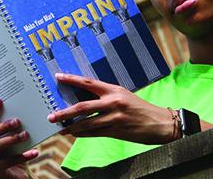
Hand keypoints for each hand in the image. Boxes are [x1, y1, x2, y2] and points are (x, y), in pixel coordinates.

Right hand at [0, 99, 38, 178]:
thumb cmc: (11, 153)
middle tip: (18, 121)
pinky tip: (35, 152)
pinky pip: (10, 161)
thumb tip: (17, 110)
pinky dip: (23, 156)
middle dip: (3, 126)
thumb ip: (6, 128)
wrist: (14, 176)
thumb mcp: (7, 139)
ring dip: (12, 139)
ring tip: (26, 135)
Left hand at [47, 73, 175, 144]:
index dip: (72, 79)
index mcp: (114, 90)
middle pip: (82, 106)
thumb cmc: (141, 109)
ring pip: (86, 123)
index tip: (58, 77)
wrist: (161, 123)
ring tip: (60, 128)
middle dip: (64, 112)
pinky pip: (95, 133)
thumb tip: (85, 99)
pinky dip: (83, 134)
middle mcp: (113, 102)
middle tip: (51, 116)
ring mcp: (114, 117)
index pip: (88, 82)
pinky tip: (75, 134)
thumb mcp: (124, 96)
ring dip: (71, 127)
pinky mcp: (117, 131)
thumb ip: (106, 96)